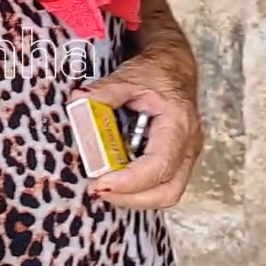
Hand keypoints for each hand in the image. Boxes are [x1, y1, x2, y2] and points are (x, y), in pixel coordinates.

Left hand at [69, 47, 202, 209]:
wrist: (174, 67)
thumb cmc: (155, 73)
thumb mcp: (128, 77)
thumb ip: (103, 91)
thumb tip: (77, 100)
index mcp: (178, 124)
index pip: (159, 165)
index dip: (130, 181)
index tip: (99, 184)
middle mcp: (188, 146)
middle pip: (167, 191)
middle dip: (130, 198)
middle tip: (97, 190)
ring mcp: (186, 156)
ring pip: (167, 193)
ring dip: (134, 198)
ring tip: (103, 187)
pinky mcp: (178, 161)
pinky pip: (162, 186)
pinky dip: (139, 190)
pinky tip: (116, 180)